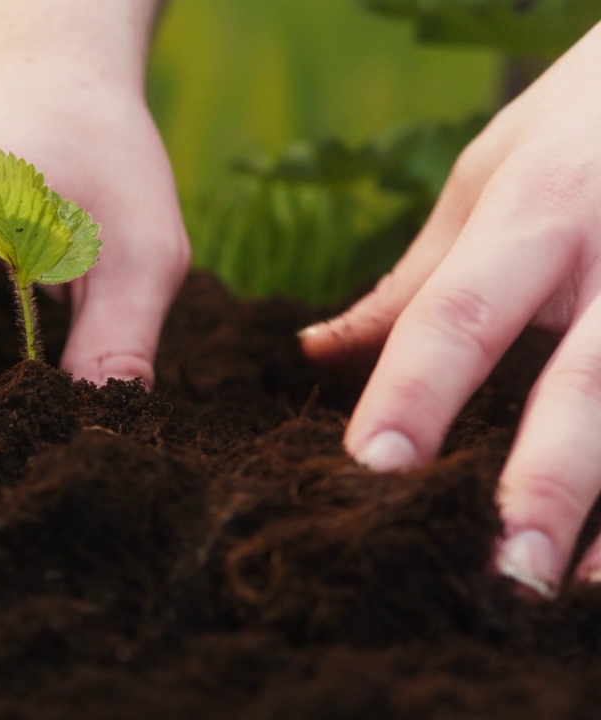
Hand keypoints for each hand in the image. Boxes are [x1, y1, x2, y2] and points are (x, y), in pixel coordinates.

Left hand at [300, 22, 600, 597]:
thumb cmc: (580, 127)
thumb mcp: (488, 175)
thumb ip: (414, 280)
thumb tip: (315, 353)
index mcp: (537, 212)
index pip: (460, 312)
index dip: (415, 392)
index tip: (369, 469)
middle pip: (586, 382)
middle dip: (545, 483)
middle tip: (498, 571)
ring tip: (576, 594)